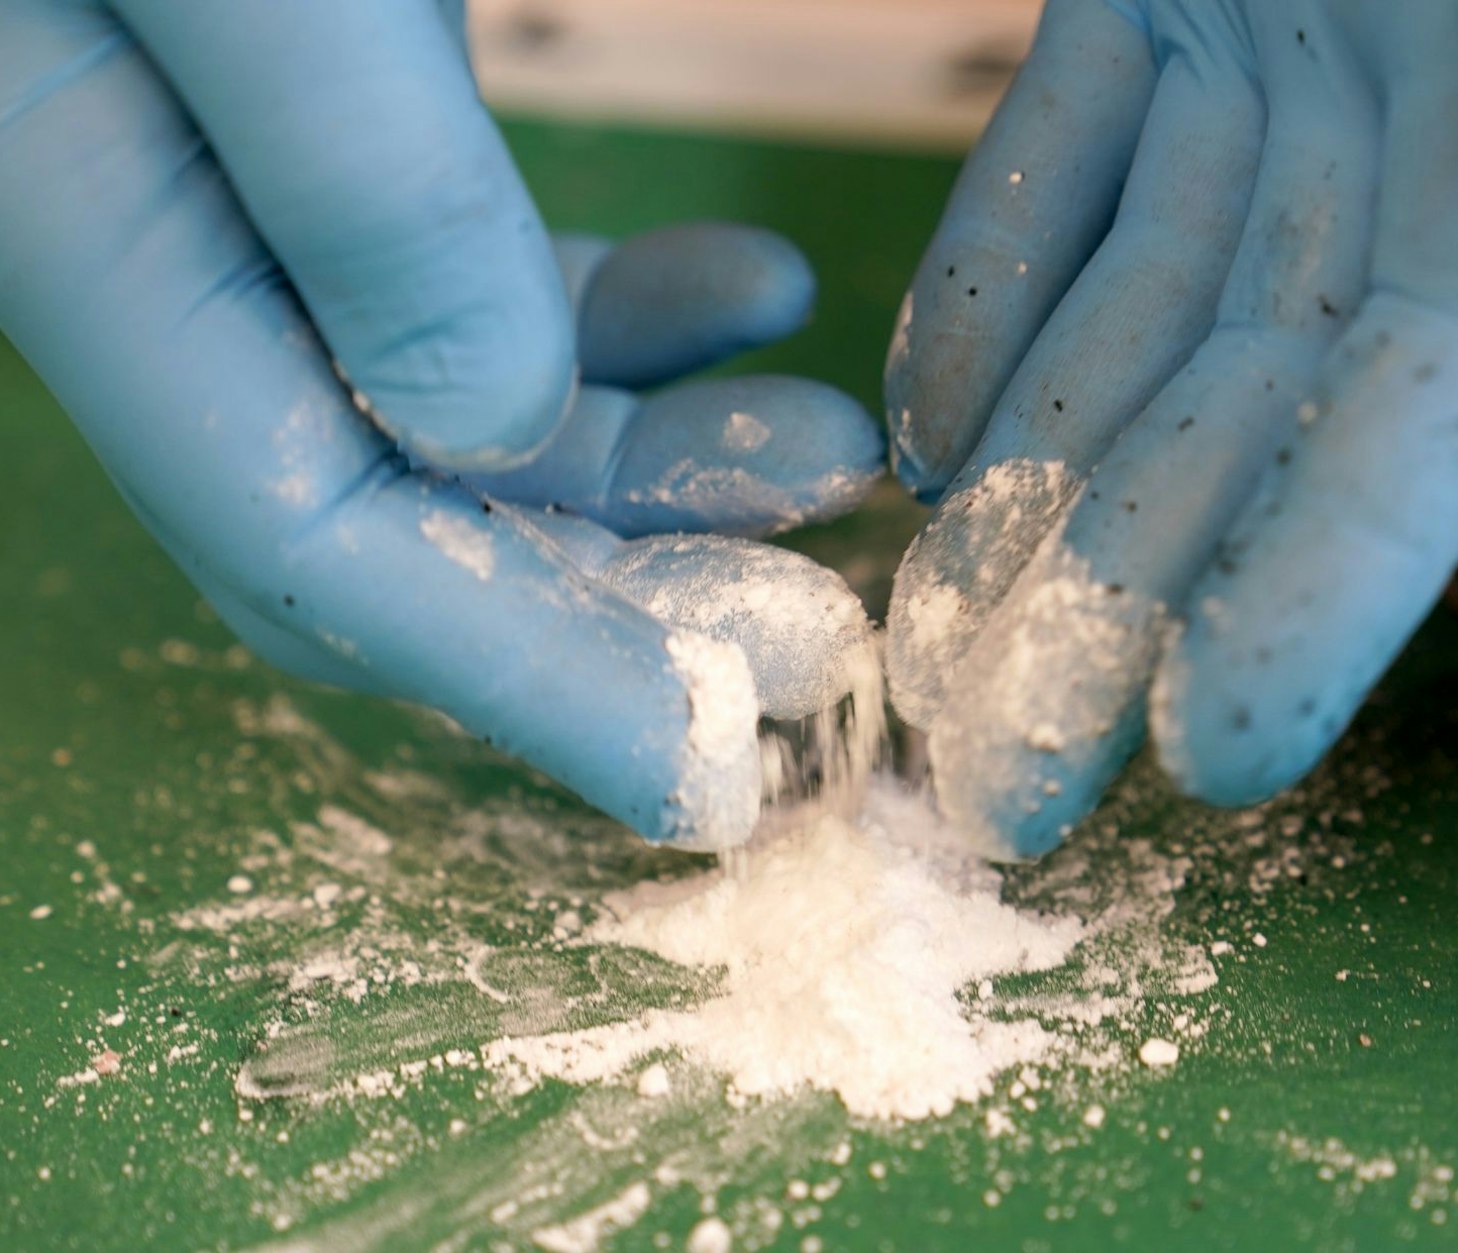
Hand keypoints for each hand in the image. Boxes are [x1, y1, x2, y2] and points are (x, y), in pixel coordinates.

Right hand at [0, 1, 883, 849]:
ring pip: (463, 419)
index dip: (526, 687)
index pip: (319, 553)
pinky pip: (474, 291)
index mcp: (113, 240)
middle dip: (626, 596)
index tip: (712, 772)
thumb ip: (355, 177)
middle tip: (826, 612)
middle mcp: (172, 258)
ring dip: (659, 462)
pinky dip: (624, 324)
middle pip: (408, 523)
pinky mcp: (328, 139)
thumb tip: (486, 419)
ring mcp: (247, 206)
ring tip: (832, 448)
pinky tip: (752, 297)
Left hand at [883, 0, 1457, 853]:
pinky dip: (992, 290)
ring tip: (934, 647)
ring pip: (1133, 322)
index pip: (1423, 424)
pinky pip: (1058, 166)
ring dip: (1030, 484)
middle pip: (1246, 422)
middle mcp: (1398, 148)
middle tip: (1007, 783)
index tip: (1208, 754)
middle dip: (1120, 604)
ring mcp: (1266, 71)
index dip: (1321, 591)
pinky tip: (930, 433)